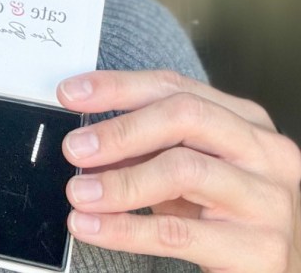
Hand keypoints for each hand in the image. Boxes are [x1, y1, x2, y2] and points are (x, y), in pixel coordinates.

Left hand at [57, 70, 300, 271]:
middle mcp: (265, 151)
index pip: (174, 86)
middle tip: (75, 147)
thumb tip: (85, 136)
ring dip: (119, 181)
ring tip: (78, 192)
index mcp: (245, 120)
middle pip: (185, 116)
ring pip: (183, 171)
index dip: (118, 87)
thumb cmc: (225, 214)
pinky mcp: (260, 248)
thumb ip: (147, 146)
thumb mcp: (188, 170)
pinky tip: (91, 227)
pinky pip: (178, 233)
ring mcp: (268, 198)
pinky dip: (125, 228)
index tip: (70, 93)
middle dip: (121, 129)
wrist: (271, 271)